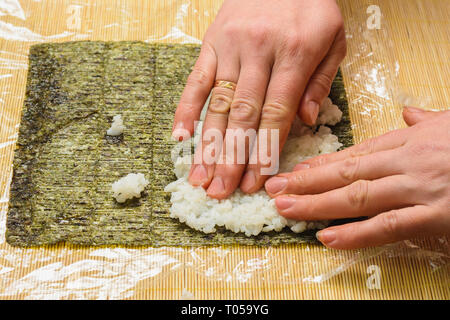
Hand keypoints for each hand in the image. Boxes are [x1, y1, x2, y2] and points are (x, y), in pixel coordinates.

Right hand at [172, 0, 345, 198]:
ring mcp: (230, 48)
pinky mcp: (210, 44)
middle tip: (223, 192)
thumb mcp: (333, 38)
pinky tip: (180, 138)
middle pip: (243, 116)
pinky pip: (195, 81)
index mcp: (295, 53)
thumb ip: (322, 81)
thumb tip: (306, 122)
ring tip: (201, 178)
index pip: (276, 113)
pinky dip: (185, 110)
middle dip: (233, 159)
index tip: (257, 182)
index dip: (265, 151)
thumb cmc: (309, 6)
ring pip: (218, 104)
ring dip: (209, 145)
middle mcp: (259, 52)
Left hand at [265, 107, 449, 248]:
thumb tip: (407, 112)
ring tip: (286, 209)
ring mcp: (420, 189)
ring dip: (317, 205)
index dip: (319, 165)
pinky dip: (356, 234)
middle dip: (306, 183)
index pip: (353, 153)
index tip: (293, 171)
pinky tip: (327, 237)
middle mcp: (407, 162)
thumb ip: (424, 121)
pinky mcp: (437, 216)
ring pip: (357, 197)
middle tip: (273, 188)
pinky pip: (389, 227)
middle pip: (346, 173)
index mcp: (409, 141)